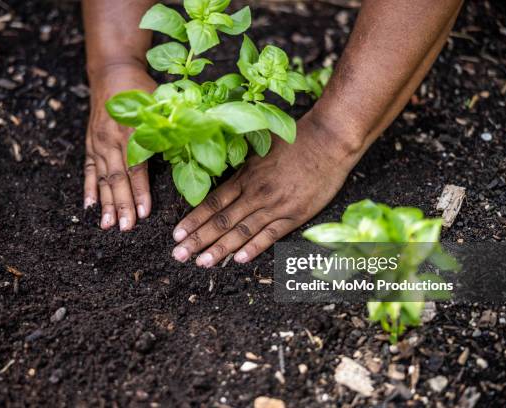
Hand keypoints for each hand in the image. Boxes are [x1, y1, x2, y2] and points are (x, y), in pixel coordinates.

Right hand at [84, 64, 156, 229]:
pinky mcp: (90, 143)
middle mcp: (111, 139)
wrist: (112, 71)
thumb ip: (170, 129)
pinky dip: (88, 188)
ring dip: (105, 203)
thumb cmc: (142, 89)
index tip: (145, 213)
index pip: (137, 168)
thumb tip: (189, 152)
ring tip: (107, 225)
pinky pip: (89, 170)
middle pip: (117, 178)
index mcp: (132, 131)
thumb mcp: (160, 104)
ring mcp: (98, 142)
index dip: (140, 191)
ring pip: (103, 178)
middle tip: (126, 228)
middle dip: (122, 205)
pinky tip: (88, 207)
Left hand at [171, 114, 364, 266]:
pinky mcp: (294, 215)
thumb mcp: (260, 147)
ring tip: (202, 263)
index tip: (177, 235)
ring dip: (220, 249)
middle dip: (198, 240)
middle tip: (179, 255)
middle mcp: (255, 193)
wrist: (328, 141)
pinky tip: (239, 260)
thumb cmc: (294, 140)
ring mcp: (275, 206)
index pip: (212, 203)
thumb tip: (220, 169)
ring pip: (242, 231)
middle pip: (221, 221)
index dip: (193, 220)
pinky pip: (271, 235)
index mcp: (245, 176)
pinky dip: (254, 248)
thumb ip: (240, 164)